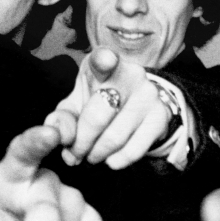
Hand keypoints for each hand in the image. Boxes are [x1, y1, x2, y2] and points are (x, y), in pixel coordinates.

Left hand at [45, 47, 175, 169]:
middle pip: (97, 117)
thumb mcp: (75, 105)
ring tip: (90, 157)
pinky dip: (116, 161)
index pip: (103, 59)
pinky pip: (134, 150)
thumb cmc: (96, 102)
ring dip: (96, 155)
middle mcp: (130, 74)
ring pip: (114, 137)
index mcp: (102, 63)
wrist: (135, 106)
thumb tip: (59, 137)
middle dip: (80, 143)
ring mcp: (148, 95)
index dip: (104, 60)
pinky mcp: (160, 117)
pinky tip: (110, 159)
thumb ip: (62, 119)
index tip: (105, 60)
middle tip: (75, 154)